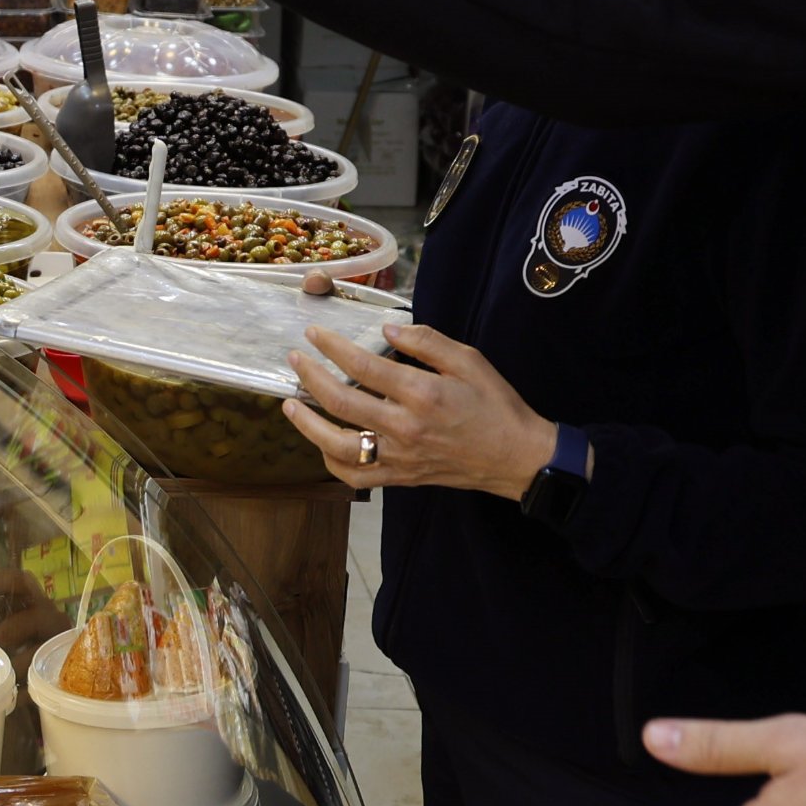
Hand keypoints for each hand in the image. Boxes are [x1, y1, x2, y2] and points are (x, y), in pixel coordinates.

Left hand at [283, 320, 557, 497]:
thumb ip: (426, 342)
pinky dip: (332, 462)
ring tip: (290, 404)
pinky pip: (356, 477)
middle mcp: (405, 428)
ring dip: (308, 425)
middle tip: (295, 359)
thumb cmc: (495, 404)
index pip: (363, 367)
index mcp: (422, 394)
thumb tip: (386, 327)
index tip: (314, 334)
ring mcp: (400, 457)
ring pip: (339, 446)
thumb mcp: (468, 360)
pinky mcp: (402, 478)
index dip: (332, 348)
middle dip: (311, 377)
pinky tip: (322, 443)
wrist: (516, 457)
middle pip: (341, 403)